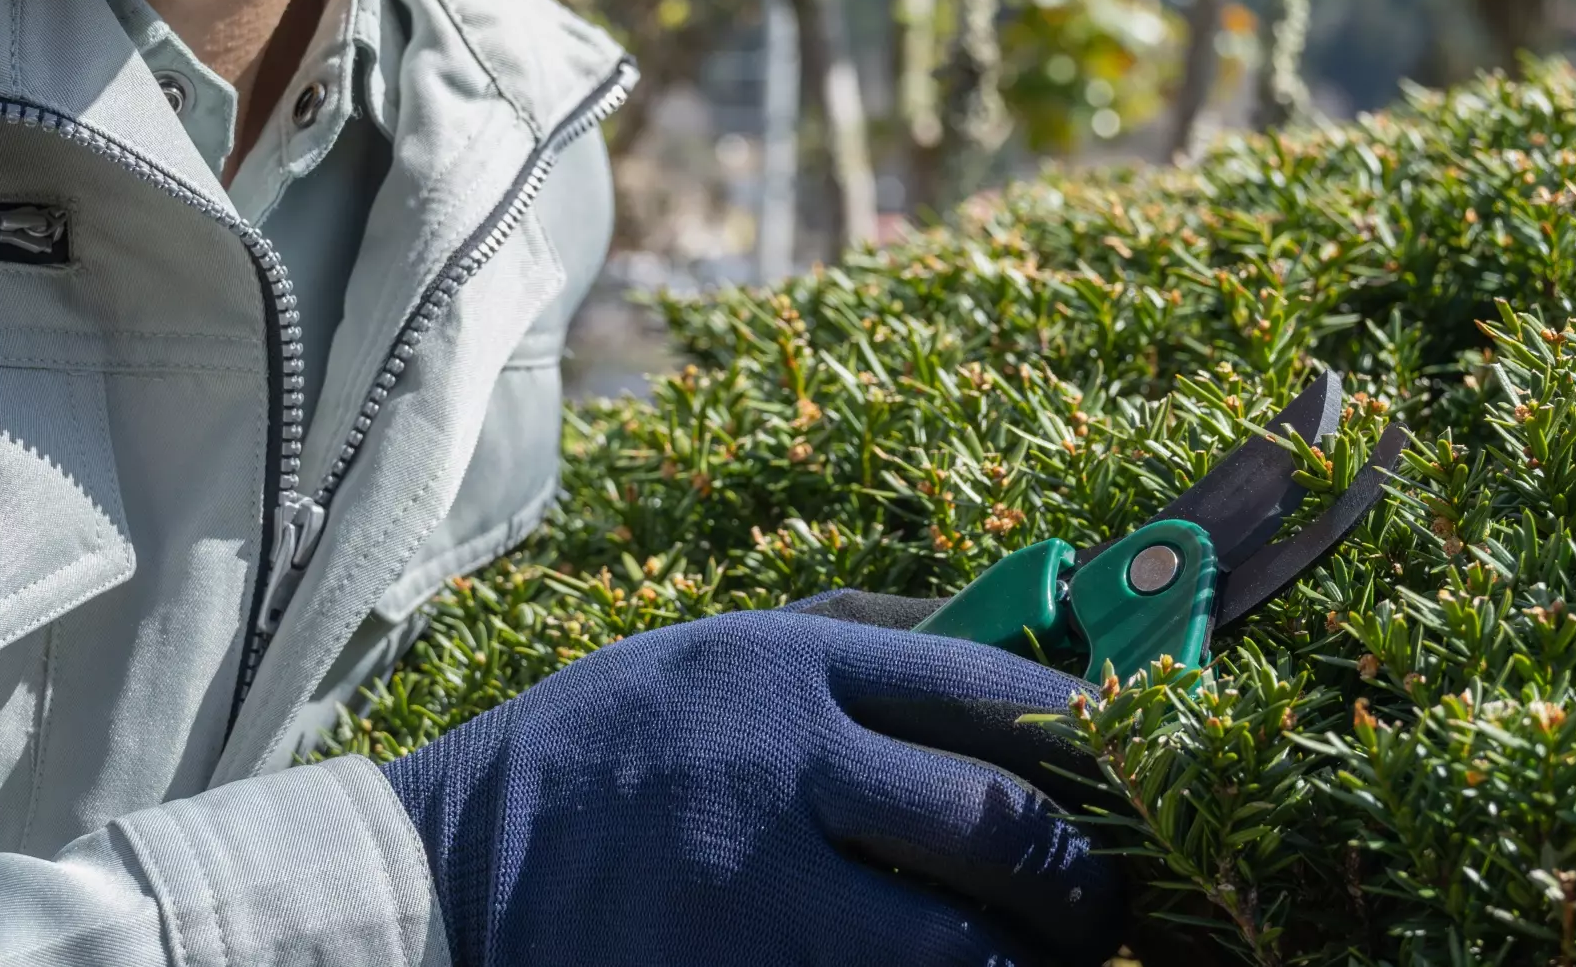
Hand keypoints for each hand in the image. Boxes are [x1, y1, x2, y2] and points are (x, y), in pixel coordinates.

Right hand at [382, 609, 1124, 966]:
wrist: (443, 877)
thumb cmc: (611, 753)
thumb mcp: (724, 651)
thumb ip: (870, 640)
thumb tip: (1034, 654)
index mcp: (784, 670)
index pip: (990, 689)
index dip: (1094, 741)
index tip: (1132, 782)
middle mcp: (776, 774)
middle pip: (996, 828)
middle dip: (1084, 888)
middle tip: (1099, 915)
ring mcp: (748, 900)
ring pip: (958, 956)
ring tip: (1026, 963)